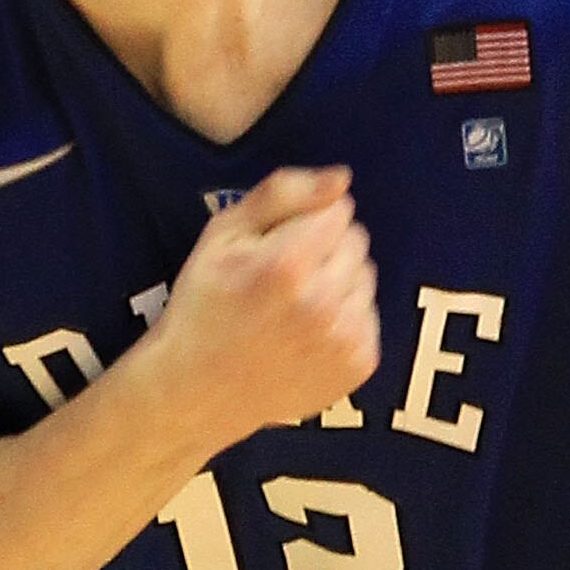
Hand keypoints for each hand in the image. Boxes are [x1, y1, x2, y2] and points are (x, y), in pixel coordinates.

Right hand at [150, 163, 380, 449]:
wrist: (199, 391)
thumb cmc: (205, 305)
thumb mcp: (222, 235)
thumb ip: (282, 194)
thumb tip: (342, 178)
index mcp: (288, 264)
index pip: (338, 210)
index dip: (305, 223)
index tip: (277, 247)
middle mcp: (325, 302)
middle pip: (357, 242)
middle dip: (325, 251)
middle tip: (284, 279)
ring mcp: (346, 338)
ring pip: (366, 278)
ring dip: (339, 284)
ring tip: (296, 308)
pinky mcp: (360, 364)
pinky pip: (370, 316)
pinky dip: (345, 320)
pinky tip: (308, 334)